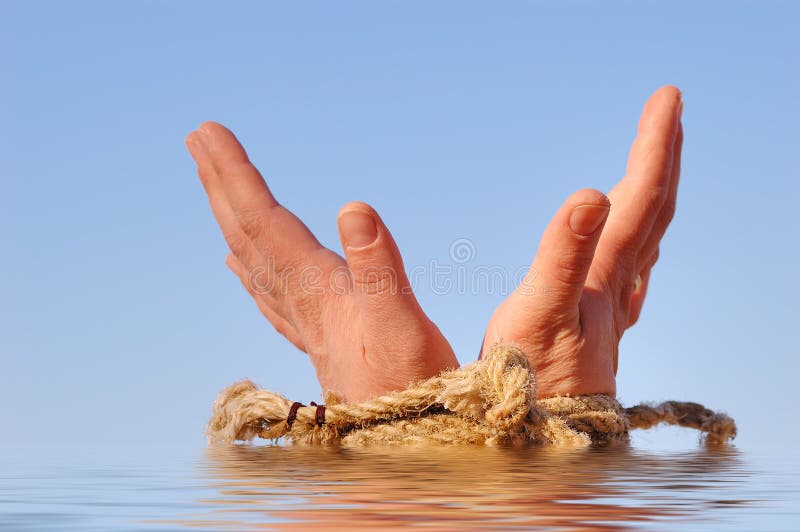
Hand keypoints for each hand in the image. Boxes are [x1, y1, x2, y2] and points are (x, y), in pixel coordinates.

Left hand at [186, 123, 456, 401]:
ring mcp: (306, 321)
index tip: (208, 133)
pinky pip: (268, 293)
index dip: (236, 174)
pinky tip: (238, 264)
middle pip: (247, 235)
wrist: (403, 447)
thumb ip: (378, 267)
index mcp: (316, 290)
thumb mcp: (402, 326)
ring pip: (253, 259)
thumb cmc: (410, 389)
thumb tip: (352, 206)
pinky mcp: (318, 337)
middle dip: (221, 184)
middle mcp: (301, 302)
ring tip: (214, 184)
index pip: (263, 221)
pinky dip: (249, 267)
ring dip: (231, 217)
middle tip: (198, 140)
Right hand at [481, 86, 683, 397]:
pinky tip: (635, 249)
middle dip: (662, 156)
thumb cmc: (532, 384)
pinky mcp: (595, 330)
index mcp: (604, 277)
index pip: (641, 200)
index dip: (655, 147)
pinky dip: (636, 241)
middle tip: (668, 110)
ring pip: (644, 241)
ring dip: (652, 193)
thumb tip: (592, 192)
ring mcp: (610, 312)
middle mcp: (616, 290)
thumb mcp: (540, 312)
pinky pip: (629, 272)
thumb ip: (565, 253)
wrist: (541, 446)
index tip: (668, 97)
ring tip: (654, 161)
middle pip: (652, 213)